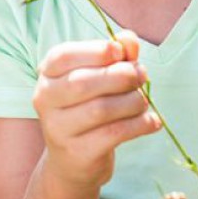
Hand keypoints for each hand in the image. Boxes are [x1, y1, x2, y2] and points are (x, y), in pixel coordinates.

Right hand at [33, 31, 160, 191]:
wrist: (73, 160)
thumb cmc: (87, 106)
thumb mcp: (98, 76)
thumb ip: (114, 55)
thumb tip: (129, 38)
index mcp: (47, 74)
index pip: (63, 56)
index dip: (93, 51)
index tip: (119, 50)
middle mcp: (45, 99)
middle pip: (82, 83)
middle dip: (119, 76)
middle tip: (142, 74)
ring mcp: (58, 128)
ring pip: (100, 109)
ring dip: (131, 101)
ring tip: (144, 100)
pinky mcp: (77, 153)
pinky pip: (113, 134)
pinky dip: (138, 125)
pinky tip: (152, 121)